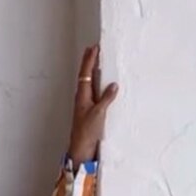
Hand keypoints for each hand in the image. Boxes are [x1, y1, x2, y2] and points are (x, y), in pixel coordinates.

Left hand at [68, 44, 118, 164]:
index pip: (85, 73)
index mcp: (82, 96)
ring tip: (96, 62)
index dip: (90, 60)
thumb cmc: (87, 132)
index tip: (93, 48)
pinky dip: (96, 84)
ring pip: (88, 83)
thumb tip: (113, 85)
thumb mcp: (98, 113)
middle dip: (89, 62)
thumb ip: (106, 98)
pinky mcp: (89, 111)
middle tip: (92, 50)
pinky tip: (101, 84)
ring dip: (92, 71)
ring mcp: (85, 104)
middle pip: (85, 76)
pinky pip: (92, 92)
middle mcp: (82, 98)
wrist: (81, 148)